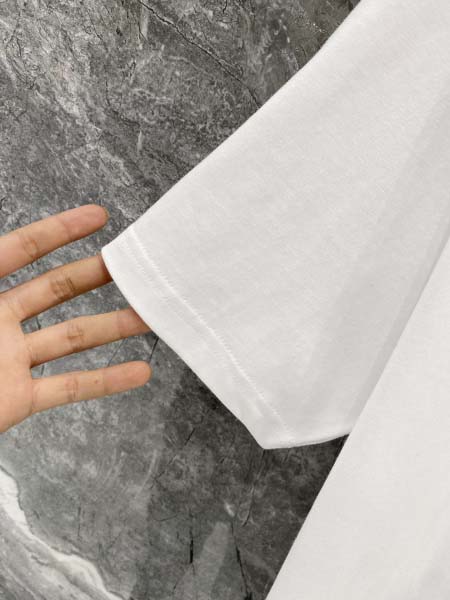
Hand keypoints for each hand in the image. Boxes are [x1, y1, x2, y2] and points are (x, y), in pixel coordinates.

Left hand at [0, 205, 151, 432]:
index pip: (19, 251)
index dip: (59, 231)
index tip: (98, 216)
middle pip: (55, 290)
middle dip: (95, 275)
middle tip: (134, 266)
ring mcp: (10, 360)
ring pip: (71, 338)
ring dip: (113, 327)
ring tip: (150, 316)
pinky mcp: (18, 399)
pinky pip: (69, 387)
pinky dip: (106, 381)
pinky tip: (138, 373)